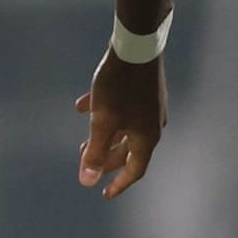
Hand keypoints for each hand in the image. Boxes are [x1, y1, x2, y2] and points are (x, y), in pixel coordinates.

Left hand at [75, 50, 165, 199]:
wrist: (137, 44)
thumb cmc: (119, 87)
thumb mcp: (103, 122)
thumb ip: (95, 151)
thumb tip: (87, 181)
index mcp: (146, 138)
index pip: (135, 170)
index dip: (118, 184)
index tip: (104, 194)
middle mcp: (153, 125)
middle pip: (129, 150)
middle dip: (106, 158)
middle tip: (86, 161)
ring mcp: (151, 107)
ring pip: (126, 130)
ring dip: (105, 136)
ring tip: (84, 136)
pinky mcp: (145, 91)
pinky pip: (124, 109)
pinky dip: (105, 112)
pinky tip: (84, 106)